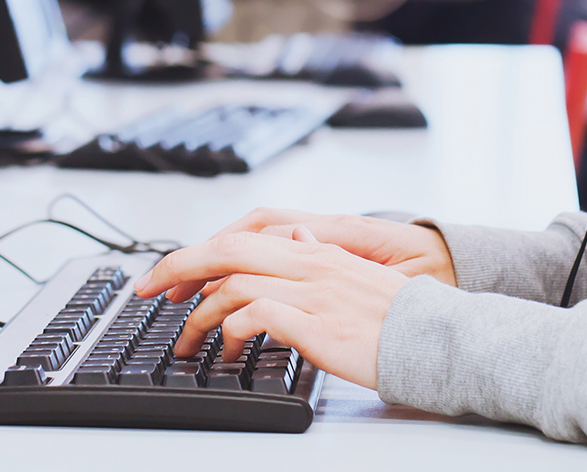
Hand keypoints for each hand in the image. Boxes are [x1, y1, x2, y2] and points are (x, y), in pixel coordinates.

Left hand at [134, 226, 411, 389]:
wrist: (438, 337)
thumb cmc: (400, 314)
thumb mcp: (360, 272)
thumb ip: (325, 252)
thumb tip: (301, 235)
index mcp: (318, 249)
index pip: (244, 238)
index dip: (200, 253)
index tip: (170, 277)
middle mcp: (311, 262)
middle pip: (227, 250)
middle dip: (178, 268)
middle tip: (148, 292)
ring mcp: (313, 292)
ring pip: (234, 283)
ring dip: (199, 314)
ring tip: (186, 343)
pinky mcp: (316, 324)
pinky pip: (256, 316)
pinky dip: (231, 330)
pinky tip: (226, 351)